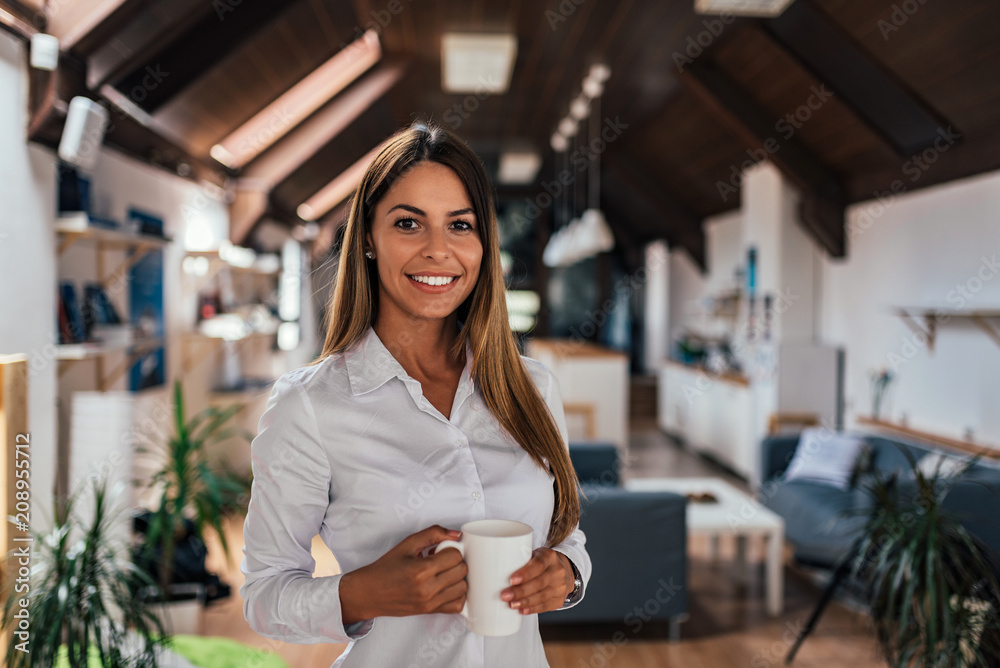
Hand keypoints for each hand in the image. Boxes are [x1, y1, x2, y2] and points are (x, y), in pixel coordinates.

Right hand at [340, 525, 466, 623]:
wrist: (370, 593)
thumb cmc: (387, 567)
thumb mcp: (407, 544)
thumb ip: (433, 534)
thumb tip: (456, 534)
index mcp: (421, 569)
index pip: (455, 556)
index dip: (451, 549)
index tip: (442, 550)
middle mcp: (427, 588)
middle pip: (462, 571)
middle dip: (455, 562)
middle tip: (443, 560)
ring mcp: (430, 603)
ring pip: (463, 588)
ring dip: (458, 578)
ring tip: (443, 572)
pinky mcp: (430, 612)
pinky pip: (457, 606)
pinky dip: (457, 595)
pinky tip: (447, 586)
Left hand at [500, 547, 574, 615]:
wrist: (563, 571)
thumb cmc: (540, 563)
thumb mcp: (533, 555)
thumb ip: (519, 560)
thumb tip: (491, 568)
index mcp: (549, 556)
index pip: (539, 564)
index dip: (526, 573)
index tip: (511, 580)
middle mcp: (558, 571)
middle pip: (539, 583)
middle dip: (521, 591)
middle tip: (505, 596)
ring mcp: (561, 586)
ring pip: (542, 596)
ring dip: (525, 602)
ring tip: (511, 604)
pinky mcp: (559, 600)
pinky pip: (546, 606)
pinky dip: (533, 609)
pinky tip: (523, 610)